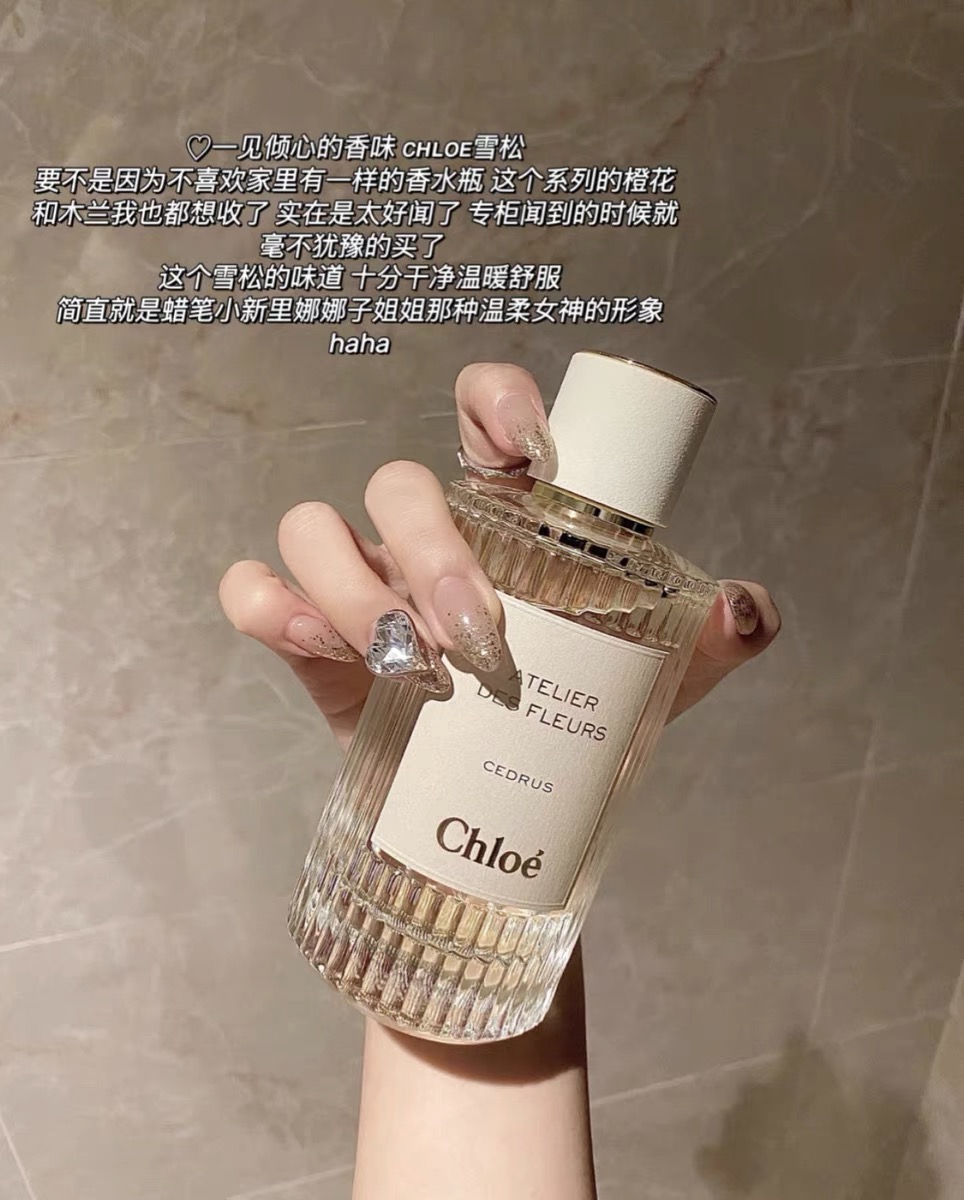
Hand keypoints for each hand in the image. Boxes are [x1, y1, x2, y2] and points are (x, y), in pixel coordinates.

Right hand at [219, 362, 780, 748]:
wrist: (499, 816)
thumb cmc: (569, 722)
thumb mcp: (650, 679)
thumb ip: (710, 638)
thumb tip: (747, 607)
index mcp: (507, 518)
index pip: (486, 414)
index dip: (497, 402)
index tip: (534, 451)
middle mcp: (427, 535)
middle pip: (397, 481)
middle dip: (432, 551)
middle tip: (480, 637)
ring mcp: (362, 582)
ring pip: (315, 525)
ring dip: (354, 589)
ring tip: (412, 668)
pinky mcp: (311, 642)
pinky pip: (254, 591)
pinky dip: (270, 608)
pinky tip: (319, 650)